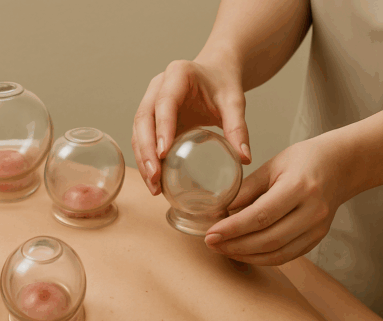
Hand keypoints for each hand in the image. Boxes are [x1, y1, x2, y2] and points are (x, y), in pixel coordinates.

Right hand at [131, 59, 251, 195]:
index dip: (162, 128)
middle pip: (144, 118)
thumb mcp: (234, 102)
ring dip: (143, 158)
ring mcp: (150, 100)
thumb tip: (244, 159)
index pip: (164, 103)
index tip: (163, 154)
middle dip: (146, 150)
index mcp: (177, 74)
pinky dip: (145, 158)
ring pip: (138, 130)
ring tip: (154, 185)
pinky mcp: (150, 116)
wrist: (216, 72)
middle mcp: (158, 86)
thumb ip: (238, 128)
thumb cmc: (223, 84)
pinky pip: (142, 137)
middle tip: (155, 176)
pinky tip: (154, 178)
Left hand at [204, 138, 351, 264]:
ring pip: (277, 253)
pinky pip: (286, 256)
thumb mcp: (273, 165)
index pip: (261, 215)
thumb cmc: (305, 160)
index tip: (211, 233)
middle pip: (268, 239)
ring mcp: (317, 228)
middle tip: (211, 243)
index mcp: (299, 187)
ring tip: (223, 249)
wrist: (341, 166)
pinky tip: (243, 253)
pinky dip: (262, 258)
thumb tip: (220, 211)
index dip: (233, 228)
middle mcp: (312, 211)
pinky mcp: (317, 239)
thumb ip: (247, 189)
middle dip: (235, 245)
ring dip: (246, 255)